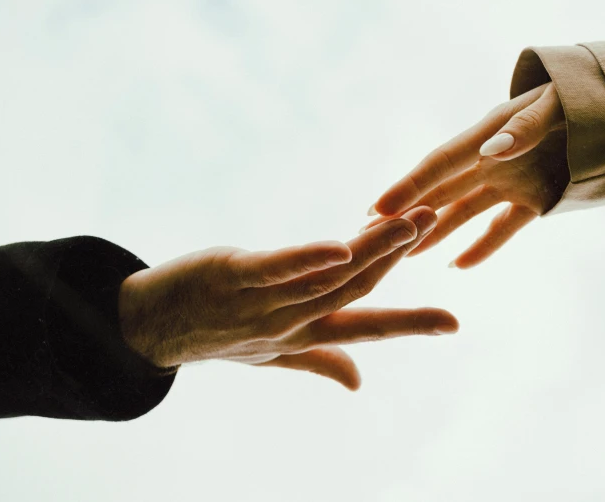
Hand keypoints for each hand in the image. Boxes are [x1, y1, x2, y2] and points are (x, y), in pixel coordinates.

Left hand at [118, 206, 456, 389]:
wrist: (149, 329)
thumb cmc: (218, 335)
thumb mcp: (273, 353)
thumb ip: (319, 361)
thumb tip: (360, 384)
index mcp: (303, 335)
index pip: (364, 328)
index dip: (409, 326)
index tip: (454, 324)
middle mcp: (289, 322)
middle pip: (353, 289)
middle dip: (396, 257)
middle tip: (434, 221)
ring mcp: (261, 302)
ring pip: (327, 277)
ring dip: (371, 249)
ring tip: (409, 219)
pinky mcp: (233, 276)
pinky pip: (277, 270)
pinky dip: (310, 259)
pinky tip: (341, 245)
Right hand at [366, 82, 568, 268]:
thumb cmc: (584, 96)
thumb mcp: (559, 103)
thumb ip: (527, 126)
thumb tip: (491, 151)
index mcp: (489, 133)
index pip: (440, 164)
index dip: (408, 187)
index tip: (377, 210)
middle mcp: (490, 160)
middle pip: (439, 192)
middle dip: (404, 213)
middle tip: (365, 236)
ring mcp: (510, 183)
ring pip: (462, 213)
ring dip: (433, 232)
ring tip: (403, 255)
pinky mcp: (533, 201)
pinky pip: (502, 229)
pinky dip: (482, 247)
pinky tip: (458, 266)